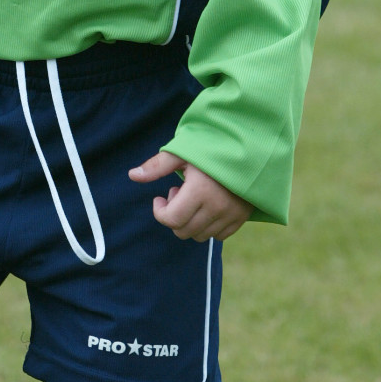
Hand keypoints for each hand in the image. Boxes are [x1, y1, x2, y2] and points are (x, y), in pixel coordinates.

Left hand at [129, 151, 252, 241]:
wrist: (248, 147)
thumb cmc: (211, 145)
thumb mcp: (182, 151)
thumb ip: (157, 166)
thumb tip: (132, 175)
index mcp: (200, 191)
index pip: (172, 220)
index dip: (160, 211)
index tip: (160, 196)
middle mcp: (217, 208)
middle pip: (183, 231)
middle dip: (173, 215)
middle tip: (177, 193)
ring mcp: (231, 215)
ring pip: (199, 236)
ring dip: (189, 221)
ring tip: (192, 197)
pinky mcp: (241, 218)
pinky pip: (218, 236)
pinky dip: (207, 226)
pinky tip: (207, 205)